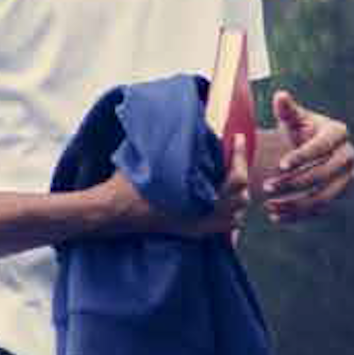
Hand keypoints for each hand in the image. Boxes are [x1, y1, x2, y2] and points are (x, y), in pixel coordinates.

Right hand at [90, 147, 249, 241]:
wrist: (111, 212)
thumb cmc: (127, 185)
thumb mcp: (150, 158)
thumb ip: (174, 146)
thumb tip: (190, 122)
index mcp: (196, 198)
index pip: (235, 179)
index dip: (240, 155)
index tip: (238, 138)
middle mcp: (202, 216)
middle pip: (241, 197)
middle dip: (242, 174)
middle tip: (236, 156)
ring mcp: (198, 228)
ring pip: (236, 215)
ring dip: (238, 197)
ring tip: (231, 177)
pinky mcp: (192, 233)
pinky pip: (223, 227)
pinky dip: (228, 215)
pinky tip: (221, 202)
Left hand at [264, 89, 353, 222]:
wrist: (305, 147)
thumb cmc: (297, 129)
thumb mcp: (291, 119)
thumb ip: (286, 109)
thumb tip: (281, 95)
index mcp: (338, 133)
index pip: (321, 147)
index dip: (302, 156)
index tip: (280, 164)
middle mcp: (348, 155)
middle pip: (323, 174)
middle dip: (294, 182)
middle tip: (267, 186)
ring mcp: (347, 177)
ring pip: (323, 196)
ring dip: (295, 204)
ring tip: (268, 205)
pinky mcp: (338, 194)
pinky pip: (320, 209)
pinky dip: (298, 215)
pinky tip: (275, 217)